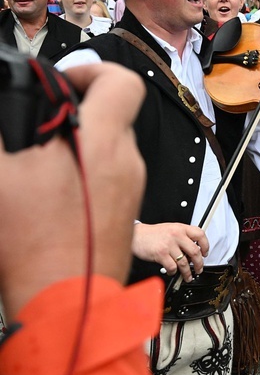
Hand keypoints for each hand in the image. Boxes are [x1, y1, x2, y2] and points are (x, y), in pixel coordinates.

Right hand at [0, 62, 145, 320]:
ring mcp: (132, 188)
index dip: (92, 72)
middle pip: (112, 115)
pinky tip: (53, 190)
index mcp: (103, 141)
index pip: (121, 83)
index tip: (63, 83)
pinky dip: (86, 171)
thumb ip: (9, 131)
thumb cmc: (34, 242)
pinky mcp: (127, 210)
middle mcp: (127, 161)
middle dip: (75, 112)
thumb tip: (15, 103)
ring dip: (78, 145)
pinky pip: (111, 175)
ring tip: (39, 162)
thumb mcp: (3, 173)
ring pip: (109, 147)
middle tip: (39, 125)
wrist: (68, 302)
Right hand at [132, 223, 208, 281]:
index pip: (200, 234)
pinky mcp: (161, 254)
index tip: (205, 253)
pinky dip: (173, 272)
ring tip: (188, 276)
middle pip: (195, 251)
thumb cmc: (152, 234)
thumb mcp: (171, 229)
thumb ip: (183, 236)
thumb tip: (195, 250)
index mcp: (181, 228)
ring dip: (188, 272)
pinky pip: (172, 267)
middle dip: (199, 264)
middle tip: (199, 269)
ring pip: (184, 262)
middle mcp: (176, 235)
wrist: (136, 235)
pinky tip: (172, 272)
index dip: (206, 245)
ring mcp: (169, 245)